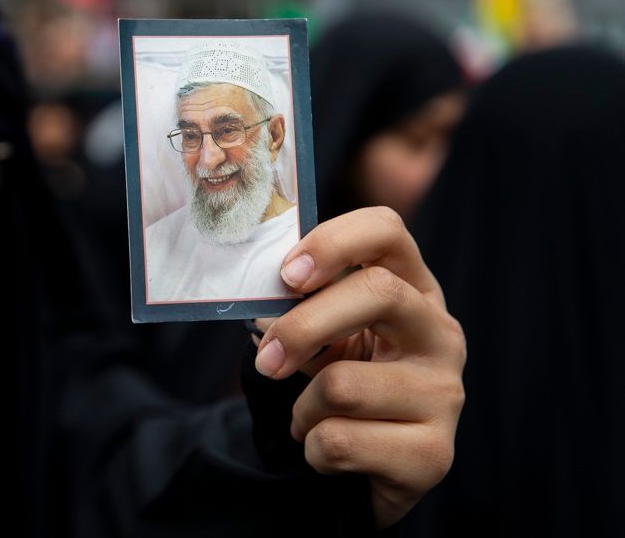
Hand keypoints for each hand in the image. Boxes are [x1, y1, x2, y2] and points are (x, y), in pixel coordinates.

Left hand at [252, 207, 465, 528]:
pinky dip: (313, 450)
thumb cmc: (346, 386)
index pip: (387, 231)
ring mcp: (445, 393)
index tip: (287, 274)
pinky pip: (340, 442)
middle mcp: (440, 333)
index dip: (334, 242)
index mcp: (412, 289)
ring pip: (343, 384)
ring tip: (311, 418)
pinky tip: (329, 451)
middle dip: (303, 325)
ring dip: (303, 408)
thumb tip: (254, 306)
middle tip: (266, 358)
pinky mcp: (433, 454)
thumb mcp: (326, 338)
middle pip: (378, 292)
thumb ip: (298, 310)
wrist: (371, 470)